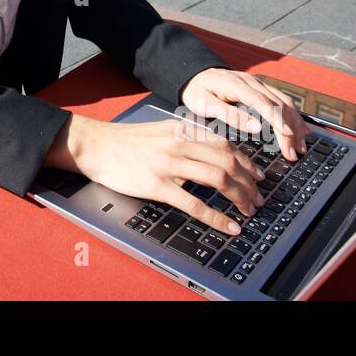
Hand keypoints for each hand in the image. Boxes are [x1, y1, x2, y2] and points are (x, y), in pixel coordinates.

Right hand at [78, 117, 265, 235]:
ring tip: (248, 210)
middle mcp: (180, 144)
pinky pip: (194, 203)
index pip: (225, 144)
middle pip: (228, 161)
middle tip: (258, 197)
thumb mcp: (160, 131)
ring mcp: (170, 164)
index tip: (258, 175)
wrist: (96, 146)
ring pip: (218, 179)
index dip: (247, 161)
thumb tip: (209, 154)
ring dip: (239, 196)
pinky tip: (228, 226)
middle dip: (249, 182)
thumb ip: (185, 139)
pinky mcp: (158, 185)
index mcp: (182, 130)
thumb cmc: (125, 141)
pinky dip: (216, 217)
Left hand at [179, 67, 311, 161]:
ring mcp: (258, 84)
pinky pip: (282, 100)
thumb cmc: (197, 92)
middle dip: (289, 129)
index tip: (287, 135)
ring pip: (284, 102)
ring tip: (301, 145)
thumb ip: (230, 115)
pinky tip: (301, 129)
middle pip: (278, 104)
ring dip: (295, 123)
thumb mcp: (205, 105)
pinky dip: (293, 116)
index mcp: (236, 84)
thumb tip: (256, 128)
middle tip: (293, 153)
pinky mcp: (261, 88)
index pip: (263, 102)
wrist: (195, 76)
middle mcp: (252, 82)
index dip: (277, 119)